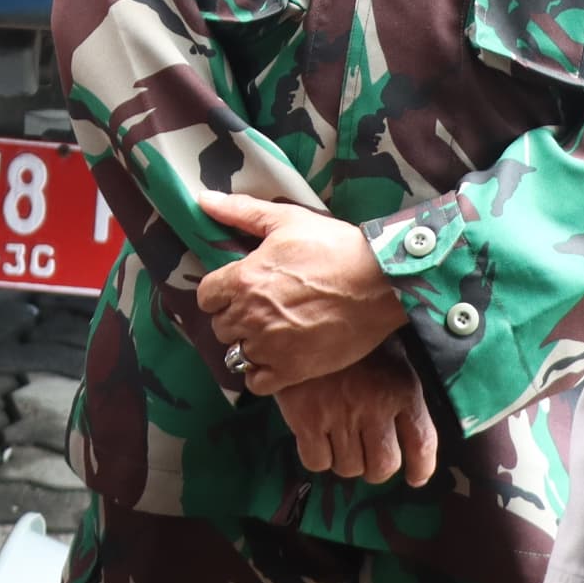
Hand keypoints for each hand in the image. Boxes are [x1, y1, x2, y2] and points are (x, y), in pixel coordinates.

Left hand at [195, 189, 406, 390]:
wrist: (380, 282)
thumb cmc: (333, 247)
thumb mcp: (286, 220)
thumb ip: (241, 211)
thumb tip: (203, 200)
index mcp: (243, 279)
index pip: (206, 296)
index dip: (220, 292)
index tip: (239, 289)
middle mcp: (249, 316)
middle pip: (220, 326)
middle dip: (235, 317)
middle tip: (260, 308)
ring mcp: (269, 346)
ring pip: (236, 354)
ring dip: (248, 344)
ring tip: (270, 333)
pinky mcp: (292, 370)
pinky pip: (257, 382)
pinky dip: (260, 373)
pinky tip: (276, 358)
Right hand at [274, 351, 439, 485]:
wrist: (300, 318)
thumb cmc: (350, 343)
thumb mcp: (390, 359)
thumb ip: (402, 395)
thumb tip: (412, 443)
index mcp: (402, 389)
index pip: (422, 444)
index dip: (420, 469)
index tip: (414, 476)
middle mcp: (375, 405)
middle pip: (383, 467)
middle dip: (374, 467)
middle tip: (365, 452)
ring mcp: (340, 413)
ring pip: (348, 468)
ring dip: (343, 459)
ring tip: (337, 436)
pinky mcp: (306, 418)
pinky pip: (317, 462)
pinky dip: (317, 456)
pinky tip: (315, 435)